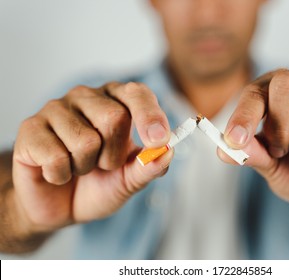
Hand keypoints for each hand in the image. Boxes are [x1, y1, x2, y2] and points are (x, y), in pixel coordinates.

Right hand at [12, 82, 172, 232]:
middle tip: (102, 165)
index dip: (150, 116)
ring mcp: (56, 109)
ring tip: (78, 167)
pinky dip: (61, 175)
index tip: (159, 140)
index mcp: (117, 101)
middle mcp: (87, 97)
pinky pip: (56, 157)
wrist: (60, 204)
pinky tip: (56, 172)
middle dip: (113, 155)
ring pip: (85, 141)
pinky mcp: (30, 127)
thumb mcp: (130, 180)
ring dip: (85, 167)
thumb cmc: (99, 184)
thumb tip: (168, 152)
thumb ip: (150, 166)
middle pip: (114, 118)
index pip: (137, 94)